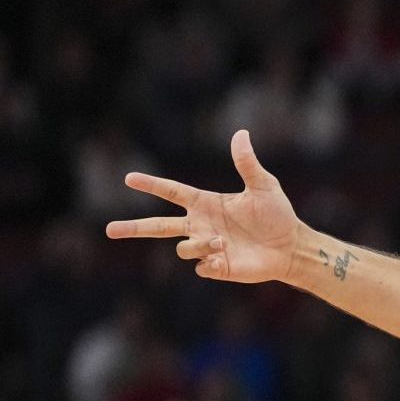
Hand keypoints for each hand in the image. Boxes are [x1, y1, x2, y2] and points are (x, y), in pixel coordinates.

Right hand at [105, 129, 304, 283]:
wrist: (290, 246)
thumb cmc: (276, 214)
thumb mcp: (263, 185)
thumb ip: (247, 163)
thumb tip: (241, 134)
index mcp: (206, 203)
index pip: (172, 192)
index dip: (151, 185)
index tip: (128, 178)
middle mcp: (201, 224)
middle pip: (159, 227)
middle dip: (134, 228)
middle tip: (109, 230)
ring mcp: (208, 246)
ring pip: (182, 248)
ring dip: (198, 244)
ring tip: (222, 241)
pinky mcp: (218, 266)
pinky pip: (201, 266)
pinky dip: (208, 262)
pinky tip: (224, 258)